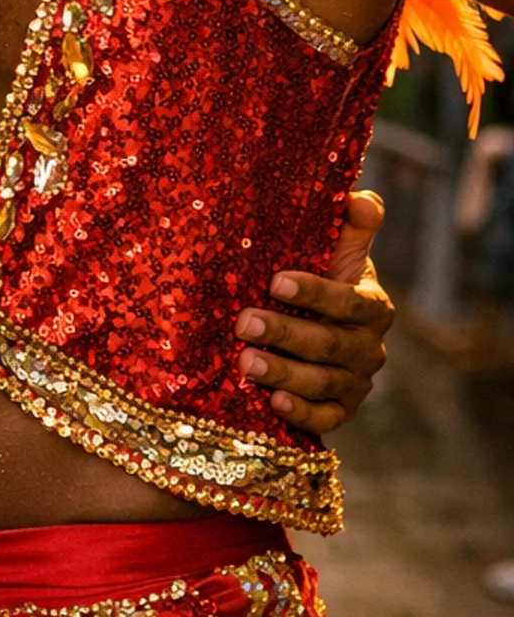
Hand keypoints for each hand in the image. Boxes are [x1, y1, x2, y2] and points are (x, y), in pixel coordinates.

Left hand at [232, 190, 393, 432]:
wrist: (313, 328)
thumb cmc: (320, 279)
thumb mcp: (336, 251)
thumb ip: (352, 224)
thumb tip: (358, 197)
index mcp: (372, 306)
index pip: (350, 302)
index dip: (315, 292)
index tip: (275, 281)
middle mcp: (368, 348)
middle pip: (331, 344)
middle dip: (286, 333)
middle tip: (244, 323)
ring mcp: (355, 383)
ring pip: (324, 382)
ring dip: (284, 372)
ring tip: (245, 361)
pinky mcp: (339, 412)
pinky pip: (326, 419)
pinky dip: (302, 412)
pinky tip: (274, 402)